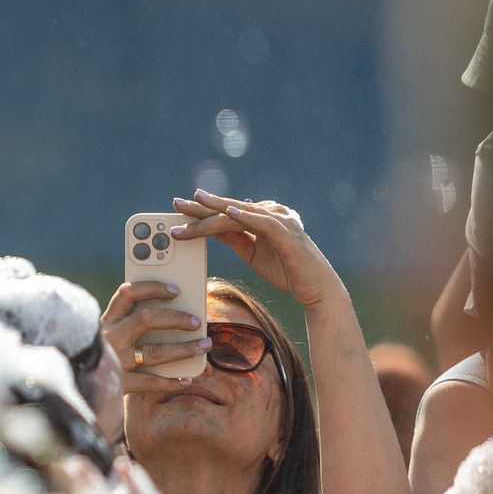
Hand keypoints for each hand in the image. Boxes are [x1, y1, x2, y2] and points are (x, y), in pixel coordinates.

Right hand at [102, 278, 203, 377]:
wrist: (82, 387)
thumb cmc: (107, 356)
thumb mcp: (112, 336)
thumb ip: (132, 326)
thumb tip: (179, 321)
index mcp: (107, 320)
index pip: (127, 293)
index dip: (152, 288)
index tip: (176, 290)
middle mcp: (109, 336)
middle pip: (145, 319)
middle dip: (175, 318)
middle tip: (196, 322)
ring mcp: (114, 359)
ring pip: (155, 352)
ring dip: (183, 349)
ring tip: (203, 347)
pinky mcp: (118, 383)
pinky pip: (150, 382)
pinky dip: (170, 382)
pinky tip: (186, 380)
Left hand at [171, 192, 343, 309]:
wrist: (316, 290)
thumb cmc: (286, 270)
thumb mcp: (251, 253)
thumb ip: (233, 238)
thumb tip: (207, 228)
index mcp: (263, 217)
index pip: (227, 211)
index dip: (202, 210)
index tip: (179, 209)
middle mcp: (273, 213)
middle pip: (231, 208)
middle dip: (202, 206)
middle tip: (177, 203)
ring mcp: (282, 221)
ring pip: (243, 213)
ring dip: (216, 210)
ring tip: (195, 205)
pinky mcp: (289, 234)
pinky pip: (264, 222)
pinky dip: (246, 216)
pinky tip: (228, 212)